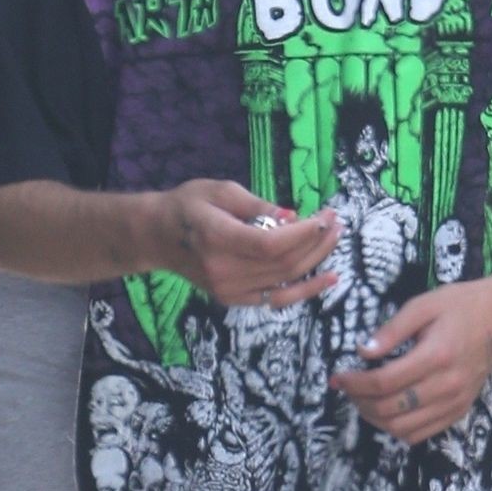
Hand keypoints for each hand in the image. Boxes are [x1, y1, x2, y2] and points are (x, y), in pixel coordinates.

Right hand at [155, 181, 337, 308]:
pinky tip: (328, 278)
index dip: (304, 234)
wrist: (156, 236)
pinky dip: (305, 289)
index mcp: (217, 239)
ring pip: (286, 281)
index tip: (324, 217)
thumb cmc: (187, 206)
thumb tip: (293, 218)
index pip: (271, 244)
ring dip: (316, 261)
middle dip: (316, 242)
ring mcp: (228, 290)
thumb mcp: (220, 190)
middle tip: (336, 222)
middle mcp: (223, 271)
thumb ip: (258, 205)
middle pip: (283, 263)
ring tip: (335, 240)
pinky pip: (277, 298)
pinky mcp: (234, 299)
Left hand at [331, 278, 491, 444]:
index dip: (355, 383)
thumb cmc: (460, 306)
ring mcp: (455, 402)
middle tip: (347, 388)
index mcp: (437, 355)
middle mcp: (448, 384)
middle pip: (391, 408)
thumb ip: (392, 330)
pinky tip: (387, 411)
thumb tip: (363, 352)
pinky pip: (420, 434)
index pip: (385, 382)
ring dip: (375, 419)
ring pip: (403, 428)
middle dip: (360, 402)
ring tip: (363, 401)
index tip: (338, 377)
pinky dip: (396, 428)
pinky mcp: (459, 411)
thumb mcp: (423, 305)